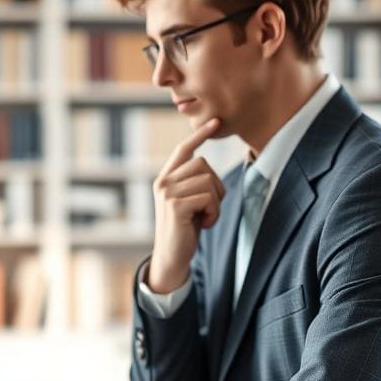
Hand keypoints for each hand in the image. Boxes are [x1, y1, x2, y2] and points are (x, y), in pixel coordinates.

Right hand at [148, 119, 225, 292]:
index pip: (183, 149)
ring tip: (205, 217)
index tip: (216, 122)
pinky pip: (209, 197)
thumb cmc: (184, 230)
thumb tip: (206, 163)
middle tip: (209, 208)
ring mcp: (168, 193)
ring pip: (209, 181)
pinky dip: (214, 212)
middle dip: (216, 186)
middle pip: (204, 165)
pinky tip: (205, 224)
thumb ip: (193, 182)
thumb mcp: (188, 201)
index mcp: (165, 178)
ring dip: (216, 202)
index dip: (200, 134)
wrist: (172, 257)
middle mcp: (163, 182)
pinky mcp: (176, 206)